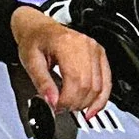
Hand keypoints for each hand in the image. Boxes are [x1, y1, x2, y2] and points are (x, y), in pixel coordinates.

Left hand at [12, 5, 112, 122]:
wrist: (40, 29)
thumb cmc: (35, 41)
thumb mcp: (31, 62)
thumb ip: (42, 83)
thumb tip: (52, 102)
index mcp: (67, 44)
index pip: (75, 80)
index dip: (67, 100)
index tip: (56, 107)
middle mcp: (85, 45)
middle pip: (89, 85)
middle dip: (76, 103)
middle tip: (62, 109)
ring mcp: (95, 49)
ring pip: (100, 86)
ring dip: (88, 104)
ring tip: (73, 108)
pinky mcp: (100, 55)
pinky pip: (107, 81)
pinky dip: (101, 98)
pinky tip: (93, 109)